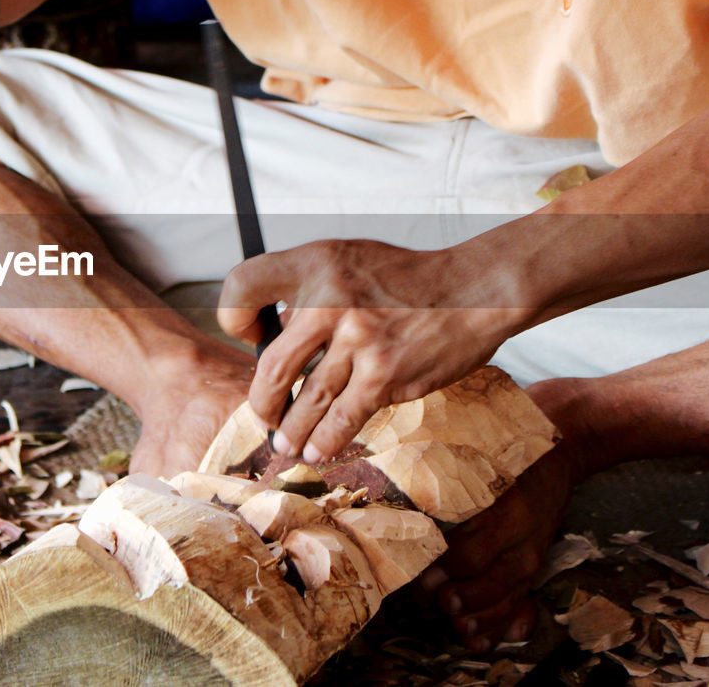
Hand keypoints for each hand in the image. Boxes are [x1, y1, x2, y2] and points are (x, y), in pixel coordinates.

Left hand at [216, 240, 526, 461]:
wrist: (474, 291)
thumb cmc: (405, 278)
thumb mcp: (347, 260)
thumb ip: (308, 289)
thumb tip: (273, 331)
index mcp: (315, 263)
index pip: (244, 286)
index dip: (234, 317)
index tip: (250, 336)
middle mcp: (330, 299)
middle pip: (272, 366)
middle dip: (262, 402)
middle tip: (263, 416)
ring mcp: (358, 339)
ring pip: (307, 401)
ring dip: (291, 430)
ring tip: (285, 442)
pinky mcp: (385, 374)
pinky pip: (343, 418)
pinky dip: (325, 440)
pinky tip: (317, 449)